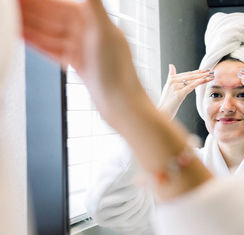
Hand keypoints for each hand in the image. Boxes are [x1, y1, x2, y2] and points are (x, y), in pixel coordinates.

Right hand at [20, 0, 139, 125]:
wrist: (121, 105)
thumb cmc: (118, 73)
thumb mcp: (104, 32)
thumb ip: (92, 5)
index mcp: (98, 22)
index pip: (64, 6)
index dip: (43, 2)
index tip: (23, 0)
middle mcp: (92, 34)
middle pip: (55, 19)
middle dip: (33, 12)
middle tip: (11, 7)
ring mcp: (86, 50)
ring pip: (52, 34)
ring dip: (31, 26)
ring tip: (11, 20)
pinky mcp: (81, 65)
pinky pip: (55, 50)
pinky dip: (39, 43)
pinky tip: (25, 37)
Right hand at [158, 64, 213, 118]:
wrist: (162, 112)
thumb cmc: (166, 102)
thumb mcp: (167, 87)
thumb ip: (170, 76)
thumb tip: (171, 65)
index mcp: (171, 79)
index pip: (187, 74)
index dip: (197, 72)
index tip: (205, 70)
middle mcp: (173, 82)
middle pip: (190, 76)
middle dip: (202, 74)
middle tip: (211, 71)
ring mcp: (175, 88)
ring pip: (192, 80)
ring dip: (203, 77)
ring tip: (211, 76)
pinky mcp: (179, 94)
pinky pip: (190, 86)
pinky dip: (198, 82)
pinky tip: (204, 80)